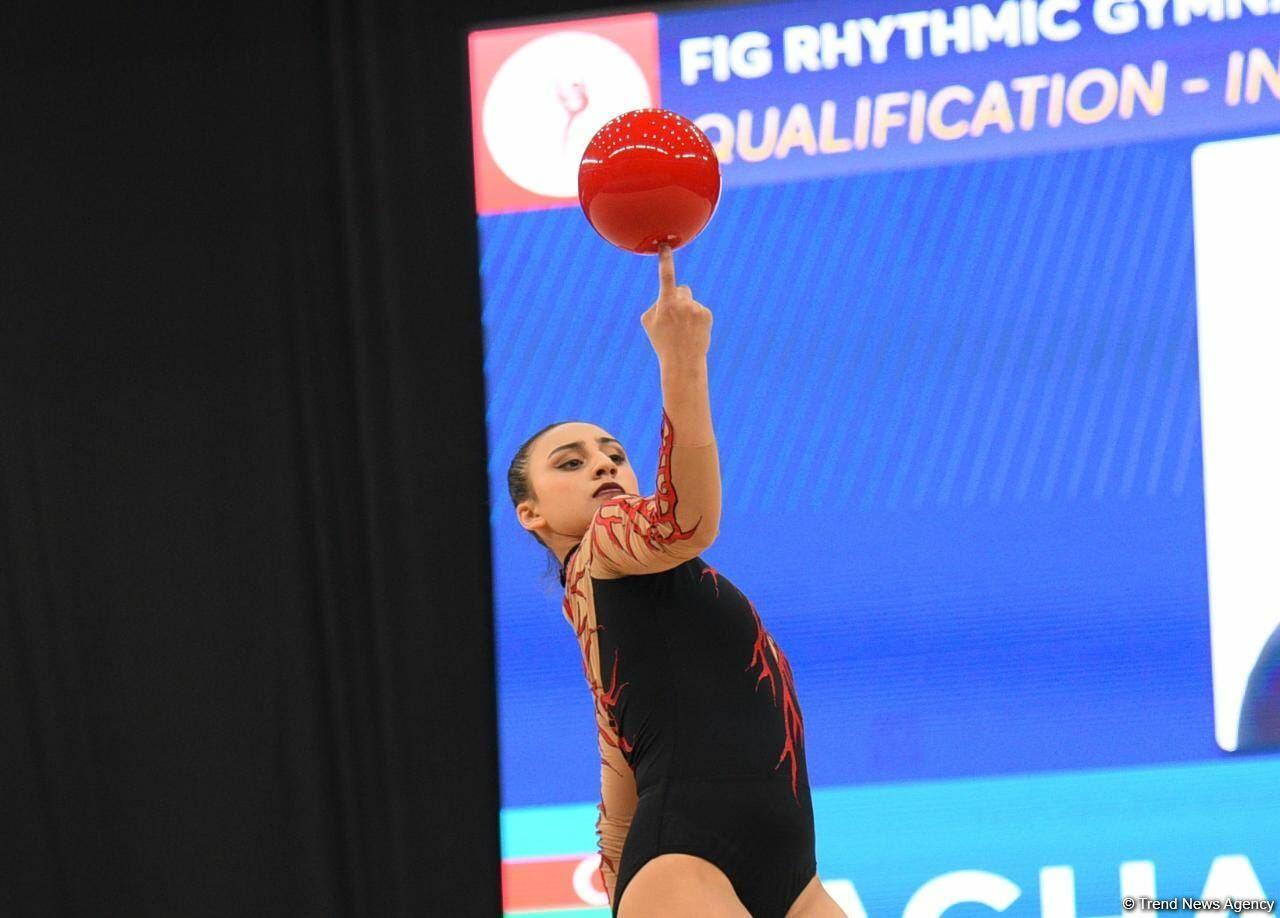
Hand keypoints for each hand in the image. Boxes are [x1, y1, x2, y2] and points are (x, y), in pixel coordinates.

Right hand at [640, 244, 711, 364]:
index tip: (665, 245)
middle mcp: (683, 302)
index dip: (665, 259)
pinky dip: (696, 317)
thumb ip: (654, 304)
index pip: (665, 276)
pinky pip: (699, 309)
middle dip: (678, 298)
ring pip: (690, 300)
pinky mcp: (707, 314)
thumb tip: (665, 298)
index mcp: (666, 302)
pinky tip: (692, 331)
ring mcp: (696, 307)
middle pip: (681, 289)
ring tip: (684, 329)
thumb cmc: (662, 342)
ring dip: (687, 310)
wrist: (683, 361)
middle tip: (675, 318)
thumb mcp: (648, 323)